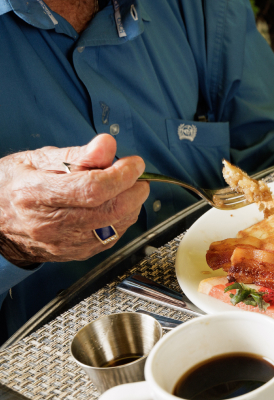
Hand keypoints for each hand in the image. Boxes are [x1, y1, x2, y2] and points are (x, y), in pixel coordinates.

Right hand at [0, 134, 149, 266]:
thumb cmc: (12, 186)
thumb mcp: (36, 160)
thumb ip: (76, 154)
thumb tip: (107, 145)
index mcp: (35, 194)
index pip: (91, 189)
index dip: (121, 175)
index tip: (133, 163)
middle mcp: (50, 223)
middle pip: (110, 210)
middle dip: (133, 189)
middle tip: (135, 175)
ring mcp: (64, 242)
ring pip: (116, 225)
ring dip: (131, 204)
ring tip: (122, 187)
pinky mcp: (76, 253)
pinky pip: (112, 237)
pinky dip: (122, 218)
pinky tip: (113, 205)